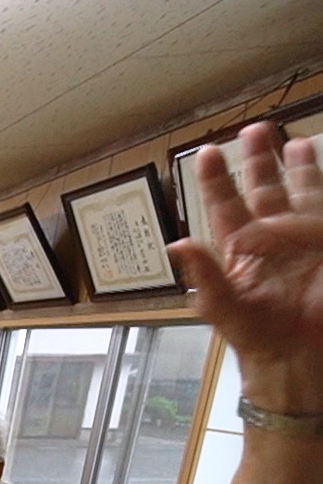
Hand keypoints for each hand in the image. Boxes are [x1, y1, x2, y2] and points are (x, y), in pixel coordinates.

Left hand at [170, 123, 322, 406]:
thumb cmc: (257, 336)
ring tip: (294, 142)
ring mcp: (302, 241)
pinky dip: (322, 189)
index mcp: (239, 249)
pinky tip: (320, 166)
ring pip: (301, 194)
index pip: (224, 205)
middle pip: (263, 190)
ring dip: (298, 168)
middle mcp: (271, 239)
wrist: (298, 355)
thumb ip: (203, 274)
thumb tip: (176, 242)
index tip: (207, 151)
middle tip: (255, 128)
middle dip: (260, 160)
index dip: (216, 180)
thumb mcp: (224, 307)